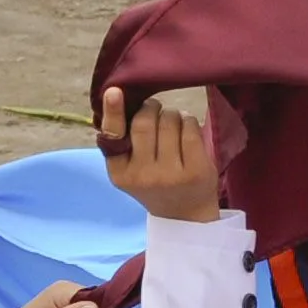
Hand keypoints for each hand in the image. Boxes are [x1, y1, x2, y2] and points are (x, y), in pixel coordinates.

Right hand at [99, 86, 219, 221]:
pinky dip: (189, 122)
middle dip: (152, 108)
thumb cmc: (155, 182)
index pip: (114, 137)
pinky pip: (190, 127)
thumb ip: (124, 141)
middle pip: (145, 121)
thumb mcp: (130, 169)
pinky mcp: (194, 170)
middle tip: (156, 111)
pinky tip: (187, 132)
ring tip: (174, 127)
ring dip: (173, 115)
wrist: (185, 215)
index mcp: (120, 173)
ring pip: (169, 121)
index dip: (113, 111)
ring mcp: (169, 174)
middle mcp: (142, 175)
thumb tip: (118, 97)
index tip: (114, 91)